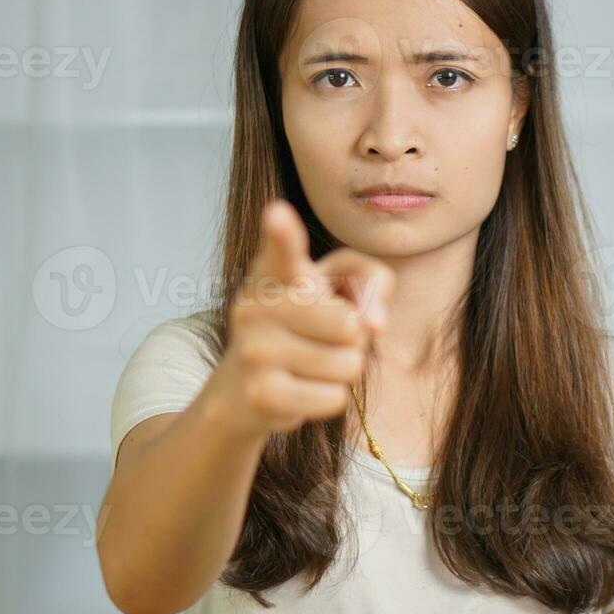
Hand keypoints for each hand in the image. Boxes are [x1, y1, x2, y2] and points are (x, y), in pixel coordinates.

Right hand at [217, 198, 394, 436]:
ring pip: (349, 364)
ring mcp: (255, 351)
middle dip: (352, 340)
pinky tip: (296, 392)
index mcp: (273, 276)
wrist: (239, 395)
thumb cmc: (301, 334)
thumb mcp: (332, 295)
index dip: (283, 235)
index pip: (281, 252)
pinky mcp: (262, 394)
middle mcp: (257, 308)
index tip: (277, 214)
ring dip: (340, 371)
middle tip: (319, 341)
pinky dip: (327, 399)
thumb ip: (368, 283)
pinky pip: (335, 397)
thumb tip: (374, 322)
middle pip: (350, 323)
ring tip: (306, 367)